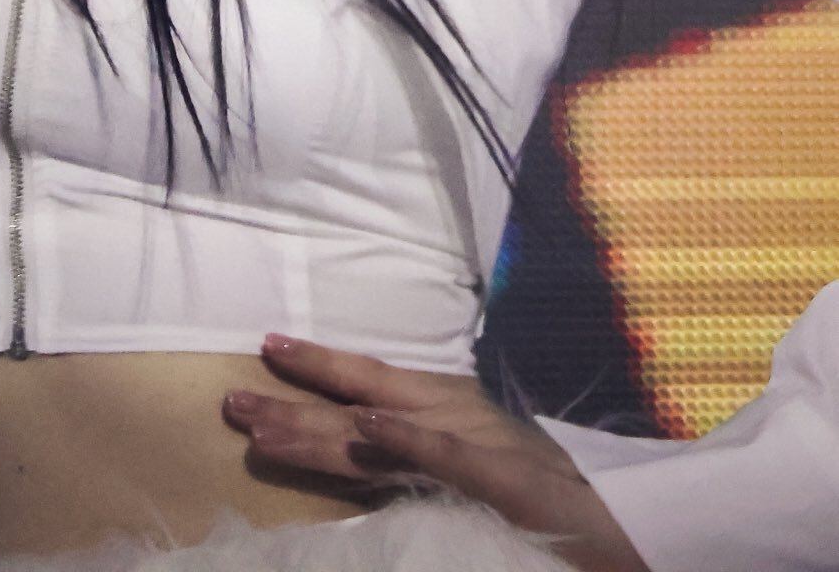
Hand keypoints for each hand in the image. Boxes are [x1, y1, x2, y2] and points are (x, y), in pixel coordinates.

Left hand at [222, 335, 649, 571]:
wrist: (641, 522)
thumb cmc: (564, 496)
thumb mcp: (492, 465)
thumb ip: (435, 456)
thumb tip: (375, 442)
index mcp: (452, 416)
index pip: (371, 387)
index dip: (319, 367)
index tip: (266, 347)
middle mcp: (457, 420)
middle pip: (359, 408)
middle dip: (292, 406)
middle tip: (229, 401)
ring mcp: (478, 449)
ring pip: (383, 432)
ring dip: (321, 423)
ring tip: (264, 420)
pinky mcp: (505, 481)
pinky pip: (445, 456)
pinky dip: (405, 437)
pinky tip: (366, 423)